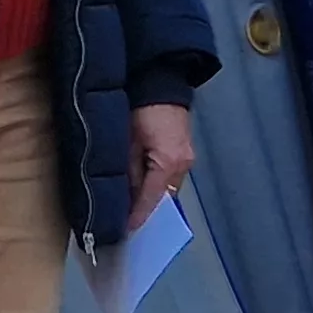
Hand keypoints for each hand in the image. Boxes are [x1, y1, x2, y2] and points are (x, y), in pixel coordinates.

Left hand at [128, 102, 196, 231]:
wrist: (162, 81)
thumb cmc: (141, 107)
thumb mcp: (127, 139)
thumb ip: (128, 169)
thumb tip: (125, 195)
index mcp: (168, 162)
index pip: (151, 199)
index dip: (137, 216)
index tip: (125, 230)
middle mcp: (182, 165)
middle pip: (162, 198)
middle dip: (145, 210)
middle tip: (125, 222)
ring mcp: (186, 160)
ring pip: (166, 189)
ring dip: (150, 198)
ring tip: (131, 209)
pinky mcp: (184, 153)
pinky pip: (169, 177)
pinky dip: (156, 184)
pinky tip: (141, 189)